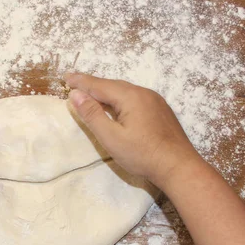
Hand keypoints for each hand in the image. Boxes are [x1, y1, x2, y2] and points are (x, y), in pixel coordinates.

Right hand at [64, 72, 201, 188]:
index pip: (99, 85)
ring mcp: (155, 101)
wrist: (179, 167)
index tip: (66, 77)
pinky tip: (116, 106)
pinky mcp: (161, 111)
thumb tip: (75, 94)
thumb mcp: (111, 138)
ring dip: (106, 92)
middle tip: (75, 83)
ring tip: (92, 94)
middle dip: (93, 85)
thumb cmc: (142, 155)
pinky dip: (119, 99)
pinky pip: (135, 98)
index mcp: (130, 97)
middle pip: (112, 85)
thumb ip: (92, 115)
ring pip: (125, 92)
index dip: (81, 81)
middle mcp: (144, 93)